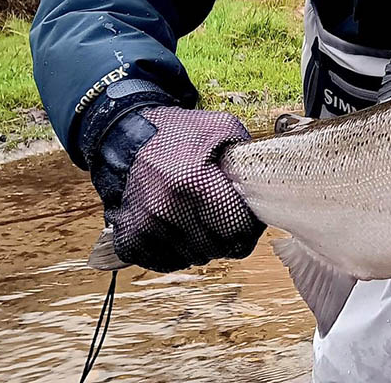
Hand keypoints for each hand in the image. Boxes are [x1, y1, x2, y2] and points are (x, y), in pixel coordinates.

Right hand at [90, 106, 263, 272]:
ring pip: (193, 258)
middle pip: (217, 248)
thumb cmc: (178, 133)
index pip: (237, 229)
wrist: (126, 138)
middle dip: (228, 236)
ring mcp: (144, 227)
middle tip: (225, 217)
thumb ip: (246, 155)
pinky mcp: (129, 240)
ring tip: (201, 218)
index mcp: (192, 182)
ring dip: (203, 244)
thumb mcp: (221, 128)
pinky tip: (181, 228)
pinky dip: (179, 251)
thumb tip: (263, 185)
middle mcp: (165, 209)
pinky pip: (167, 262)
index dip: (249, 226)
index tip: (248, 218)